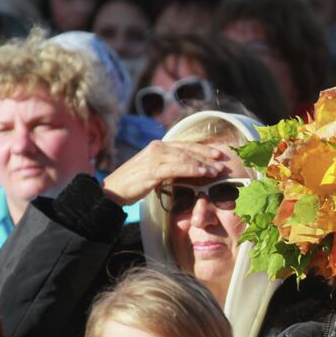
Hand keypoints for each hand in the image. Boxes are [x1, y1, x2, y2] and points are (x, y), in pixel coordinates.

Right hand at [102, 141, 225, 205]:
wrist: (112, 191)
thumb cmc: (133, 183)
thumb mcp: (154, 171)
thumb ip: (168, 167)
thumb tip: (185, 172)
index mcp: (158, 146)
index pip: (185, 145)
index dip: (202, 149)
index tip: (217, 154)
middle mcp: (157, 148)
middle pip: (188, 150)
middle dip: (207, 156)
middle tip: (222, 163)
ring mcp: (154, 157)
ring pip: (185, 158)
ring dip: (203, 164)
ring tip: (217, 171)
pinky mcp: (152, 169)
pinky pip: (177, 168)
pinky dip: (192, 170)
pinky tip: (203, 173)